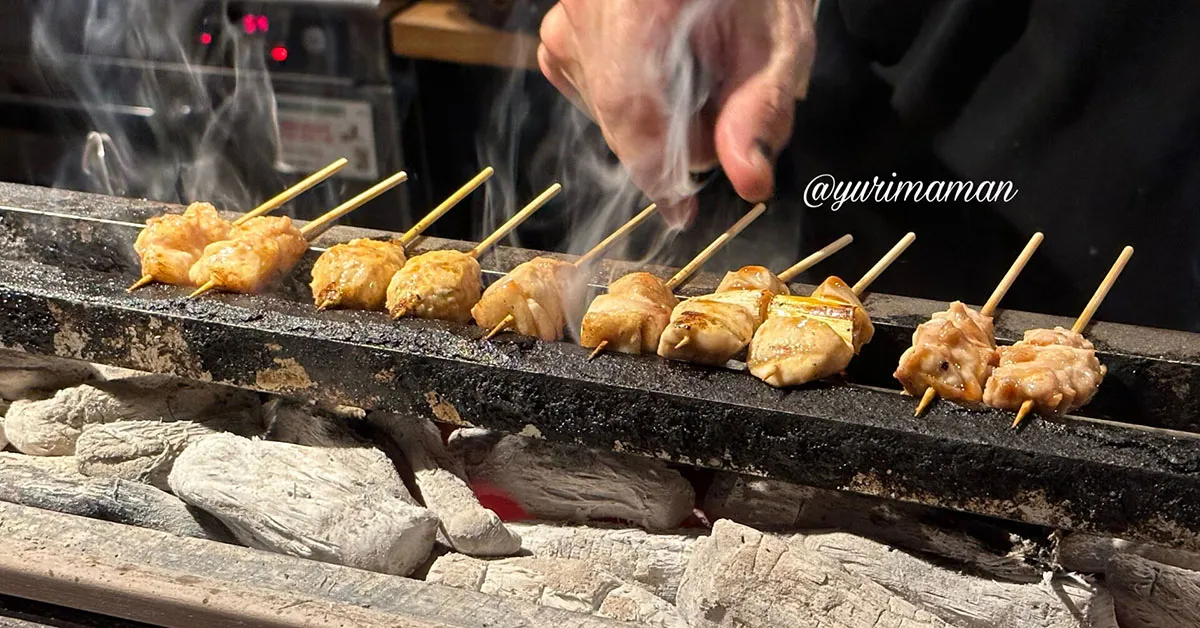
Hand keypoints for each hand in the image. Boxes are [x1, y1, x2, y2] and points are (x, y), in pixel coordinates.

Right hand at [539, 0, 815, 224]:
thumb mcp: (776, 43)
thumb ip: (760, 111)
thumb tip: (749, 181)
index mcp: (637, 4)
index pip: (630, 105)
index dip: (657, 169)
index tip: (682, 211)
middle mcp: (589, 6)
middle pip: (618, 112)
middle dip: (670, 142)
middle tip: (718, 122)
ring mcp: (566, 18)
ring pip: (603, 107)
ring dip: (654, 121)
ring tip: (698, 81)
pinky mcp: (562, 32)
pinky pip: (589, 91)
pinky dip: (632, 102)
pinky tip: (665, 76)